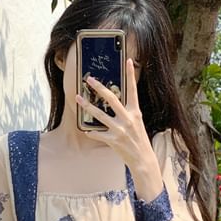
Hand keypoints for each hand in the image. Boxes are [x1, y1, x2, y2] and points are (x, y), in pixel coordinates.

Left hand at [76, 58, 161, 197]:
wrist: (142, 159)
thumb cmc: (139, 140)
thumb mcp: (137, 124)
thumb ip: (127, 113)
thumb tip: (115, 102)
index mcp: (135, 112)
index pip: (133, 90)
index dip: (130, 75)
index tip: (127, 61)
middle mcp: (128, 119)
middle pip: (111, 99)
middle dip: (99, 88)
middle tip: (90, 79)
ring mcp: (120, 130)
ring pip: (100, 114)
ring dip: (87, 106)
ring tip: (77, 98)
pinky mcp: (113, 141)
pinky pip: (98, 134)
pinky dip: (91, 132)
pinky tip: (86, 130)